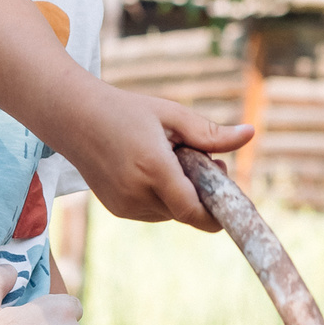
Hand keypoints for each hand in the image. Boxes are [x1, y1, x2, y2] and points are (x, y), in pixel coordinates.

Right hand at [59, 83, 251, 232]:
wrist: (73, 117)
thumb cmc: (125, 110)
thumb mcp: (171, 115)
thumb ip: (211, 132)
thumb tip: (250, 134)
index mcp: (153, 168)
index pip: (194, 210)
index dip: (217, 214)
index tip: (232, 202)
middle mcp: (137, 193)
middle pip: (186, 211)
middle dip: (202, 194)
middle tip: (206, 161)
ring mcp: (124, 205)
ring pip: (170, 213)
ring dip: (181, 195)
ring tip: (173, 160)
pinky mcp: (117, 209)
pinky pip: (153, 211)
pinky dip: (162, 197)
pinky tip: (153, 169)